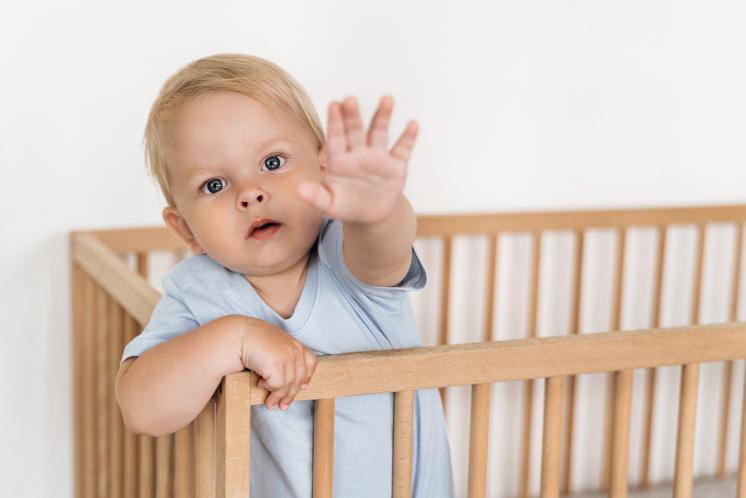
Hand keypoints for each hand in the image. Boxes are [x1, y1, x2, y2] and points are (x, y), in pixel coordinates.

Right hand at [238, 318, 317, 410]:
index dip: (306, 376)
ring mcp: (286, 356)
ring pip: (288, 384)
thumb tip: (302, 383)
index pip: (310, 362)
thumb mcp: (274, 347)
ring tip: (269, 403)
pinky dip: (268, 388)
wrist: (236, 336)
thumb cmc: (251, 341)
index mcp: (294, 343)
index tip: (302, 387)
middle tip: (282, 405)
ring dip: (277, 396)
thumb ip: (286, 358)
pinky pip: (277, 385)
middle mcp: (293, 349)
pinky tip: (259, 383)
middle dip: (290, 394)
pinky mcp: (277, 364)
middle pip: (299, 377)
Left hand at [297, 95, 418, 224]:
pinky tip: (412, 124)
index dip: (335, 122)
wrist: (370, 216)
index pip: (335, 138)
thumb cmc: (345, 206)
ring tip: (386, 99)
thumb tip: (300, 190)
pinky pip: (403, 149)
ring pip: (379, 132)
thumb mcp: (330, 204)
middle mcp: (358, 153)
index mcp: (339, 160)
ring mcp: (378, 157)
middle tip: (350, 99)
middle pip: (355, 130)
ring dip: (383, 116)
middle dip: (353, 116)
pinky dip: (408, 137)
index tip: (334, 104)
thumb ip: (316, 196)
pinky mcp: (396, 166)